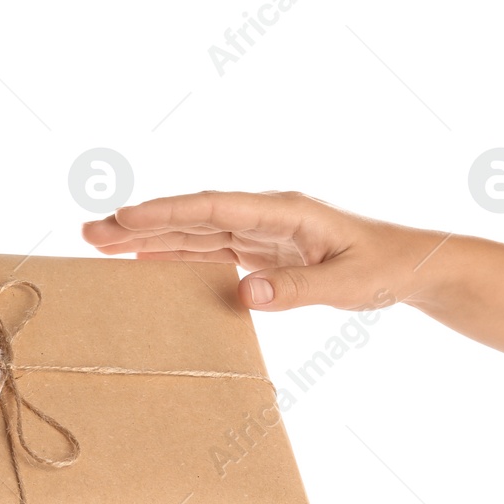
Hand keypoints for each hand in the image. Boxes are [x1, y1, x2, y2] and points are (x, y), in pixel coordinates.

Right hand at [80, 190, 444, 312]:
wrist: (414, 265)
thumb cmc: (388, 267)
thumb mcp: (349, 285)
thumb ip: (297, 291)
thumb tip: (243, 294)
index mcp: (284, 211)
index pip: (213, 209)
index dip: (167, 213)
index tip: (125, 217)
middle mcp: (265, 215)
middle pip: (192, 217)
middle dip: (140, 223)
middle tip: (90, 232)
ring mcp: (260, 232)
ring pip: (194, 232)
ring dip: (148, 237)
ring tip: (101, 243)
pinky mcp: (262, 252)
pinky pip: (209, 251)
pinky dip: (174, 255)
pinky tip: (144, 260)